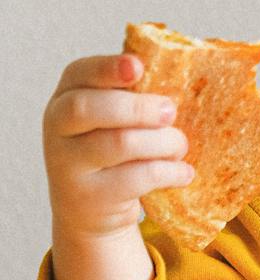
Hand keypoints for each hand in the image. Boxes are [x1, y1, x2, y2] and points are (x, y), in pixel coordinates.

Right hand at [44, 53, 193, 240]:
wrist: (89, 213)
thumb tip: (178, 71)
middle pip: (89, 108)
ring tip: (179, 146)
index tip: (138, 66)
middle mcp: (57, 130)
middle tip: (170, 111)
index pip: (78, 73)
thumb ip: (132, 96)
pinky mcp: (88, 198)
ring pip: (120, 143)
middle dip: (138, 107)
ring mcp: (67, 166)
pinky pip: (136, 178)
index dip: (108, 68)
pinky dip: (169, 172)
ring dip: (163, 142)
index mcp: (65, 98)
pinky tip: (183, 172)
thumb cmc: (111, 153)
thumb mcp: (112, 121)